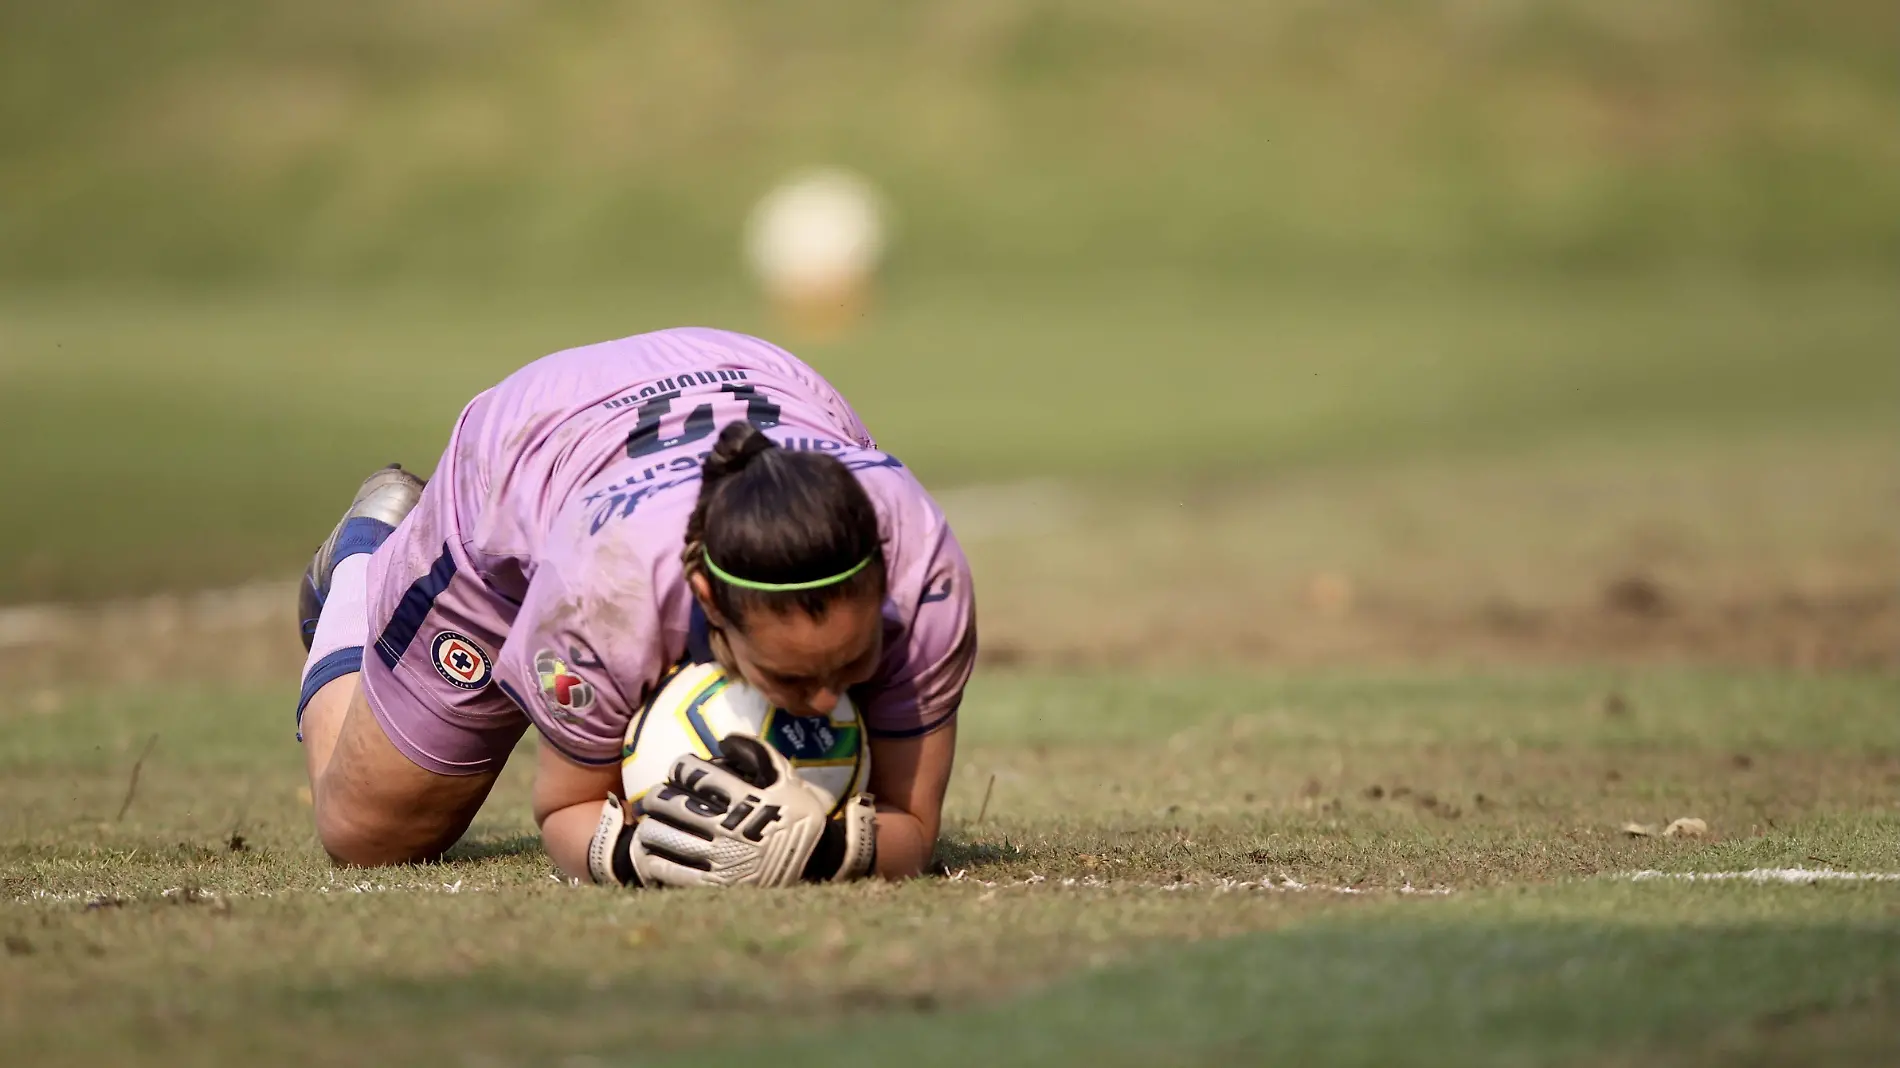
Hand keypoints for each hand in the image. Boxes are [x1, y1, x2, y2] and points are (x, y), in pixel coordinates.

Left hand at [630, 734, 875, 888]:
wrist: (817, 862)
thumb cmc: (796, 816)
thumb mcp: (786, 777)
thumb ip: (758, 752)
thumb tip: (725, 739)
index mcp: (744, 796)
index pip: (695, 773)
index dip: (681, 768)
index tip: (678, 771)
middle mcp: (729, 824)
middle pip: (672, 805)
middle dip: (657, 799)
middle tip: (653, 801)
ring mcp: (721, 856)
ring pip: (666, 837)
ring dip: (651, 830)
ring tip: (650, 828)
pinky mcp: (714, 884)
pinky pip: (670, 871)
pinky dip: (653, 861)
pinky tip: (649, 856)